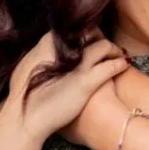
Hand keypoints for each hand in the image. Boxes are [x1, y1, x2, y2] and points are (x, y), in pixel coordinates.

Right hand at [4, 33, 128, 143]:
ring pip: (103, 47)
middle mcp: (64, 52)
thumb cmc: (24, 97)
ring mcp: (77, 66)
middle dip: (98, 36)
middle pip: (88, 33)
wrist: (25, 119)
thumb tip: (44, 50)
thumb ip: (37, 55)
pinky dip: (118, 64)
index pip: (71, 29)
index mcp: (47, 45)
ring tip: (117, 53)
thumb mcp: (25, 69)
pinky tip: (123, 65)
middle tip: (104, 44)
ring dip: (113, 49)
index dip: (82, 32)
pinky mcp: (86, 81)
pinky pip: (109, 67)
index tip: (88, 37)